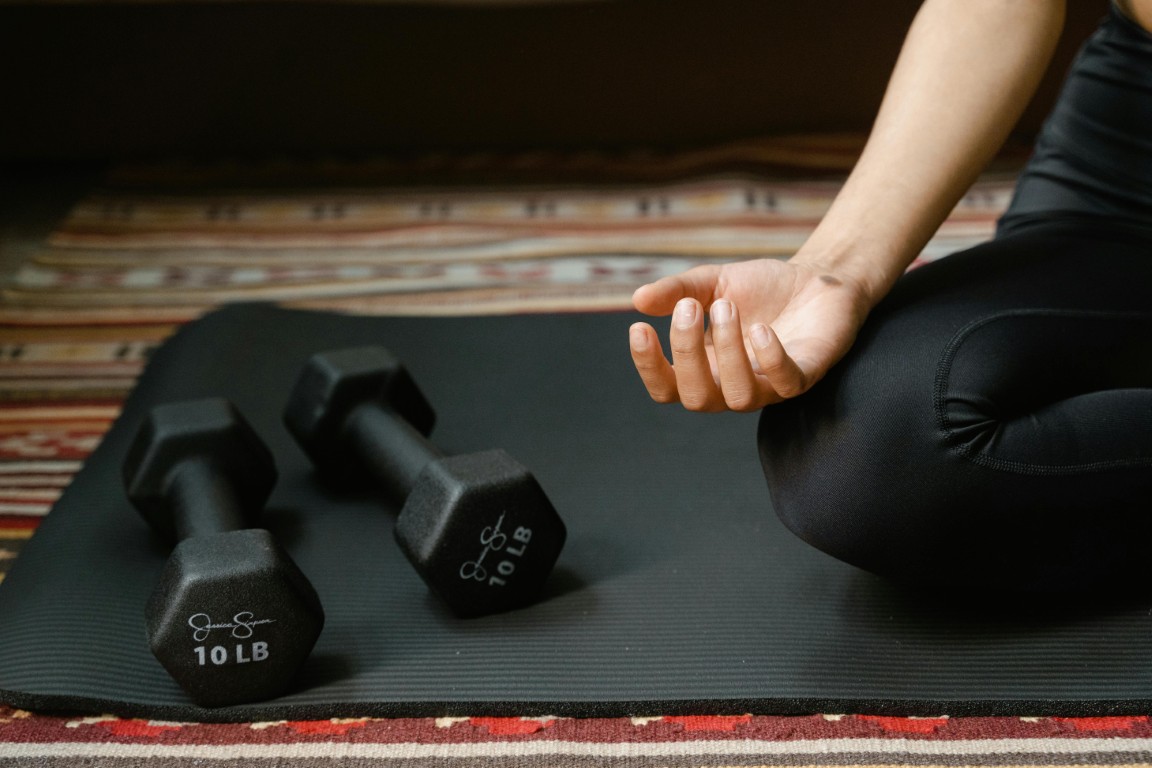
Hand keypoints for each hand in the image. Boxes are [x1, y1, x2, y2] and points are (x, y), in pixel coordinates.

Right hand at [628, 257, 873, 411]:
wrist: (816, 279)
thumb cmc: (761, 289)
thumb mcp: (712, 281)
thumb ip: (676, 291)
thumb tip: (638, 299)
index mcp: (705, 368)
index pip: (666, 389)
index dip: (649, 367)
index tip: (640, 328)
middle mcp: (733, 385)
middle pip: (696, 398)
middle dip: (687, 353)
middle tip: (691, 306)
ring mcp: (769, 386)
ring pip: (738, 397)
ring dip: (727, 350)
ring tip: (726, 306)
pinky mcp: (806, 376)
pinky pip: (785, 383)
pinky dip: (770, 358)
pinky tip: (761, 328)